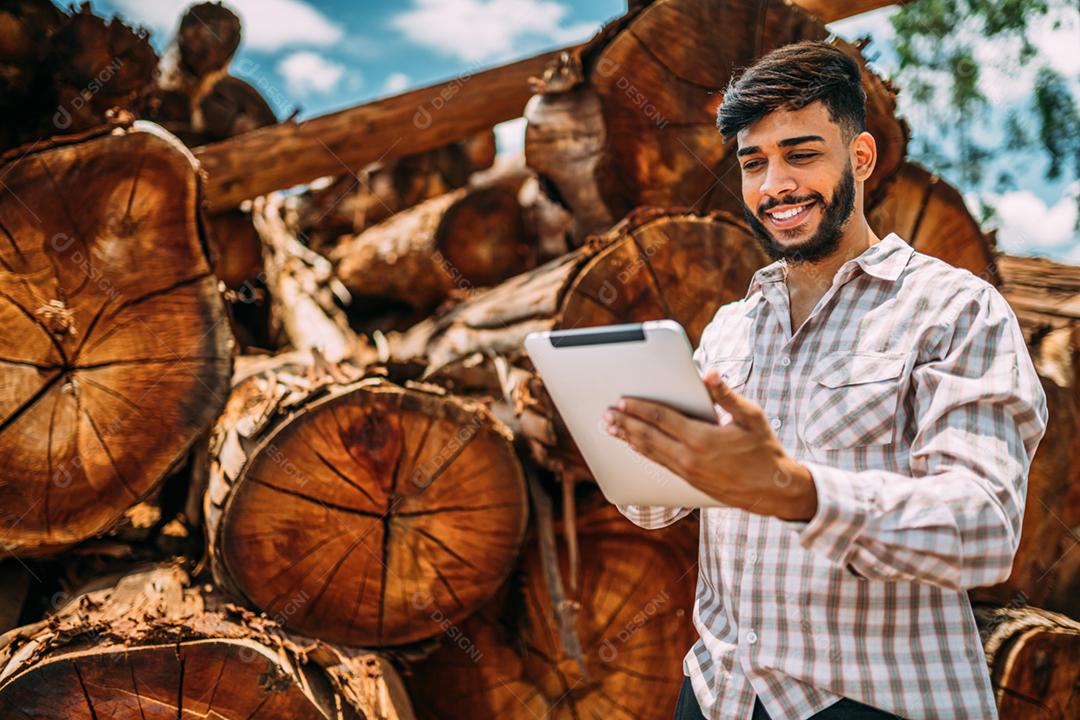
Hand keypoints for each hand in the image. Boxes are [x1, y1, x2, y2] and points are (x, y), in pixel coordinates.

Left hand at [603, 369, 816, 519]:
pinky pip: (659, 463)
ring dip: (628, 438)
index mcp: (702, 438)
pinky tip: (633, 445)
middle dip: (625, 423)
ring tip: (610, 428)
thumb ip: (726, 395)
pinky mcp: (688, 482)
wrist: (772, 489)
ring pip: (650, 452)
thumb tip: (709, 375)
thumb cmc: (764, 448)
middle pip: (648, 436)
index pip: (662, 418)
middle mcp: (689, 457)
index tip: (621, 400)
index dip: (639, 408)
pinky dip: (642, 452)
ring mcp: (687, 472)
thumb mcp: (751, 417)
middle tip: (606, 414)